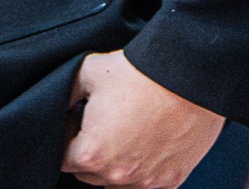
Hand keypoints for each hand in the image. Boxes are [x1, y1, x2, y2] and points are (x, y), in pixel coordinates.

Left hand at [61, 51, 223, 188]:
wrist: (190, 76)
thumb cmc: (140, 73)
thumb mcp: (89, 71)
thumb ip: (66, 93)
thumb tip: (58, 102)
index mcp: (92, 153)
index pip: (63, 158)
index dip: (67, 136)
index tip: (76, 120)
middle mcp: (117, 175)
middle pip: (89, 173)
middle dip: (90, 151)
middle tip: (101, 124)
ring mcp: (146, 181)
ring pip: (116, 183)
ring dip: (115, 165)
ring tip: (126, 134)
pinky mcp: (171, 180)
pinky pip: (146, 185)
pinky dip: (142, 170)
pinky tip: (147, 144)